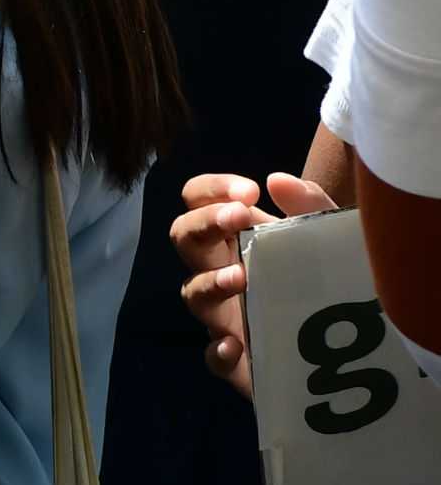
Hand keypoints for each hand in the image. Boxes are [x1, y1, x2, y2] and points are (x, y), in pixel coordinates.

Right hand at [174, 169, 338, 394]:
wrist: (356, 347)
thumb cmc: (332, 282)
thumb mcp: (329, 239)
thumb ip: (310, 206)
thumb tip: (276, 180)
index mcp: (236, 236)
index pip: (199, 199)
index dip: (213, 189)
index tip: (249, 191)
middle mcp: (219, 269)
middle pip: (184, 237)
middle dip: (204, 222)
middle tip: (238, 217)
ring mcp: (224, 315)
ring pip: (192, 293)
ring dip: (210, 282)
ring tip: (241, 278)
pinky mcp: (238, 360)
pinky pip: (213, 357)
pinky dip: (218, 350)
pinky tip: (236, 344)